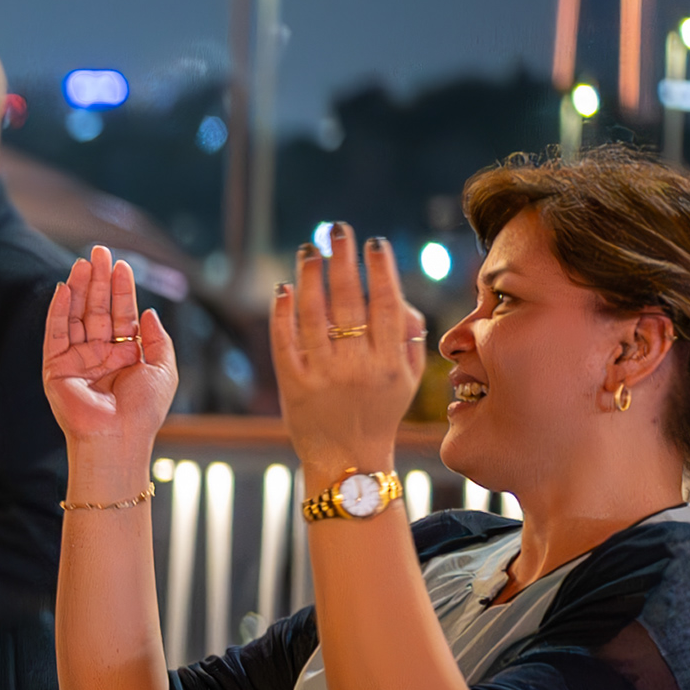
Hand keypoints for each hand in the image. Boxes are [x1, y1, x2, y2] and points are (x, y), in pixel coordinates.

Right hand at [42, 247, 175, 460]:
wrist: (117, 437)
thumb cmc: (144, 411)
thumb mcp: (164, 369)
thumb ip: (158, 338)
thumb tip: (149, 311)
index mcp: (125, 354)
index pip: (121, 314)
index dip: (122, 289)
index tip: (122, 264)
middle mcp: (99, 353)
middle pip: (97, 309)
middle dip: (99, 280)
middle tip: (100, 251)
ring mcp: (76, 359)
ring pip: (76, 315)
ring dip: (79, 288)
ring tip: (84, 262)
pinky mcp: (55, 367)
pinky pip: (54, 333)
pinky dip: (58, 310)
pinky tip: (64, 288)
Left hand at [272, 224, 428, 485]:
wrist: (349, 459)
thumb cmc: (381, 410)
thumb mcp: (407, 377)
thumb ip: (406, 335)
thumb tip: (393, 295)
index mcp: (390, 362)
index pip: (384, 304)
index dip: (379, 270)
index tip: (373, 243)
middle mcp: (357, 366)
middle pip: (348, 301)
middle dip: (342, 260)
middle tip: (336, 230)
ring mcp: (323, 375)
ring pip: (314, 315)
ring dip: (310, 278)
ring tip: (308, 251)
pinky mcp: (293, 385)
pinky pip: (284, 342)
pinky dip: (282, 313)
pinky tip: (282, 288)